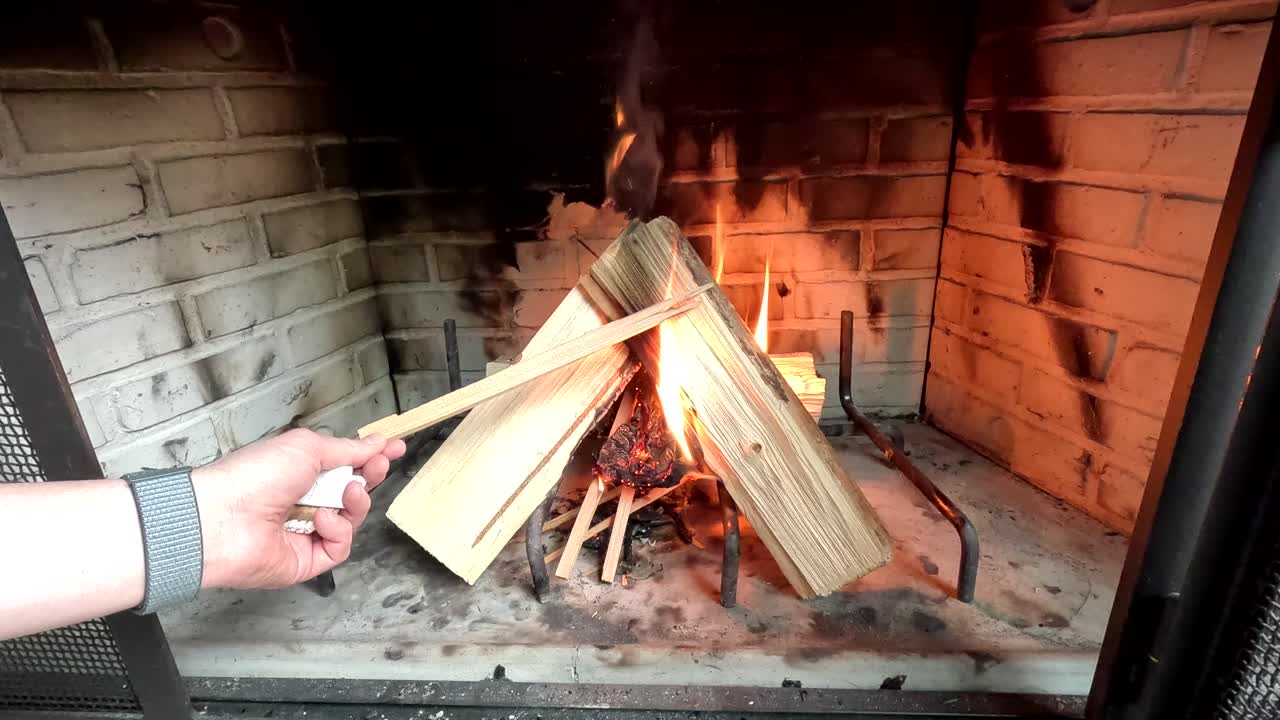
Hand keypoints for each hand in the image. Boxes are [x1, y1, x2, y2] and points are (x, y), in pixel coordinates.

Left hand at [191, 429, 406, 589]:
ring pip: (351, 519)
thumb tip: (375, 443)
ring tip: (346, 494)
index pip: (344, 465)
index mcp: (299, 472)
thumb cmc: (255, 476)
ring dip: (355, 503)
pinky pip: (339, 547)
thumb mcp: (306, 448)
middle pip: (352, 492)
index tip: (395, 449)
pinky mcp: (307, 561)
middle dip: (368, 478)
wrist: (223, 519)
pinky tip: (322, 521)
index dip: (370, 458)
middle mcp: (303, 502)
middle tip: (377, 467)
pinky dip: (337, 532)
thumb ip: (346, 449)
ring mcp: (305, 533)